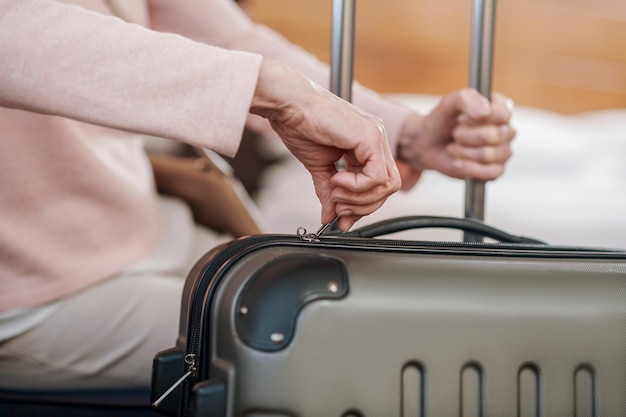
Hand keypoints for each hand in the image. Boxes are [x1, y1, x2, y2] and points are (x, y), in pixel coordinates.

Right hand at [251, 60, 400, 230]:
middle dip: (363, 206)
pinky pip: (376, 177)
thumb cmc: (300, 125)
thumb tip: (329, 217)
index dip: (362, 205)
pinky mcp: (371, 137)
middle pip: (389, 188)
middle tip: (338, 207)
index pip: (379, 185)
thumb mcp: (318, 167)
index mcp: (366, 145)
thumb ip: (328, 192)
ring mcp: (376, 136)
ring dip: (359, 198)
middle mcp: (376, 139)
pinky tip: (337, 179)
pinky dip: (357, 186)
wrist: (288, 105)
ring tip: (335, 192)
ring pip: (387, 185)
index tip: (340, 216)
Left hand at [397, 88, 514, 189]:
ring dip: (462, 152)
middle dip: (464, 135)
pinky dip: (468, 168)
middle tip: (455, 133)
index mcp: (500, 108)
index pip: (502, 114)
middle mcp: (506, 129)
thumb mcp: (449, 103)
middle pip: (493, 135)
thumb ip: (466, 99)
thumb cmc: (442, 121)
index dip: (477, 118)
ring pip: (488, 155)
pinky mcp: (495, 170)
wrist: (428, 144)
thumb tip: (485, 111)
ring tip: (454, 146)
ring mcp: (503, 151)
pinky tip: (458, 162)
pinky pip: (489, 173)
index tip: (461, 118)